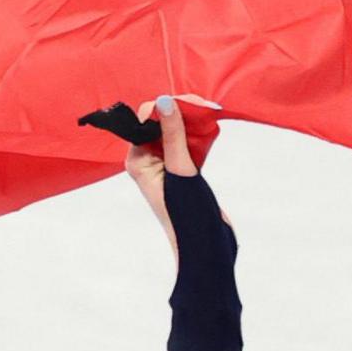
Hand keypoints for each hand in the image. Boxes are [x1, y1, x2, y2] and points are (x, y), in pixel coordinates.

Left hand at [85, 95, 201, 244]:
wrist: (206, 249)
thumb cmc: (187, 216)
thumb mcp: (180, 171)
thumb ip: (172, 134)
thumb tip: (164, 101)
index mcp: (138, 161)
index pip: (145, 121)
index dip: (166, 107)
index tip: (191, 103)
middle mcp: (149, 161)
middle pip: (161, 123)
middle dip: (182, 111)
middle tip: (207, 106)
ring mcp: (167, 166)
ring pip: (178, 132)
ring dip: (194, 122)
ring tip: (212, 114)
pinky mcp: (185, 172)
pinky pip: (190, 145)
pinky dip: (201, 136)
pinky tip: (213, 130)